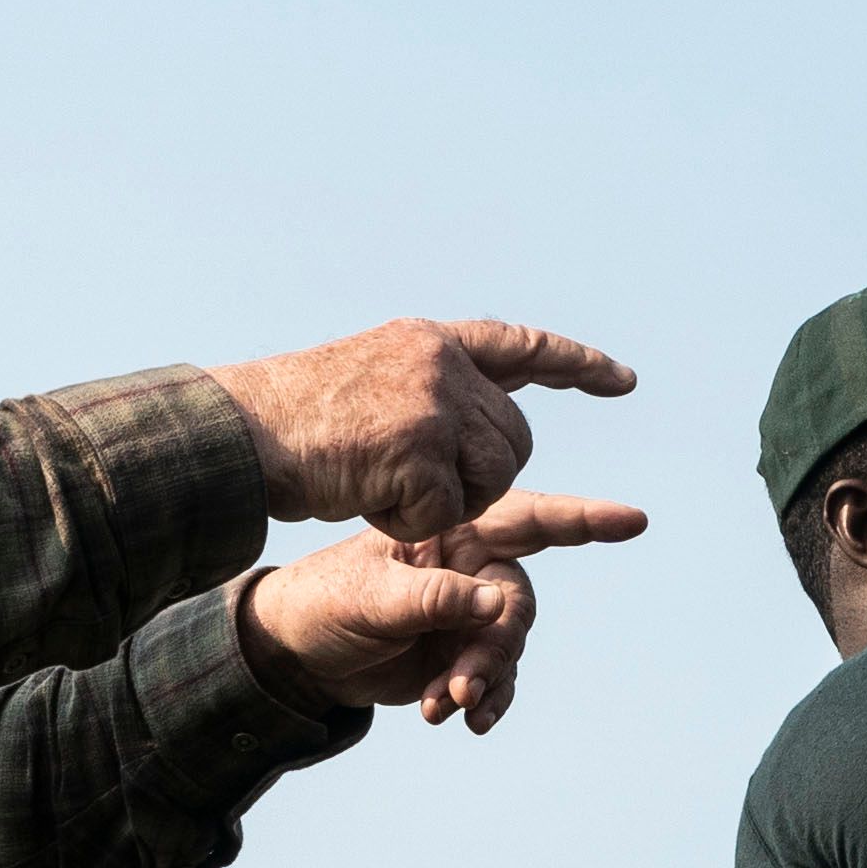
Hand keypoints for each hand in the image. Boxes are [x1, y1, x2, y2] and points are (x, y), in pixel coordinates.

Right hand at [209, 317, 638, 546]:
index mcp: (431, 342)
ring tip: (384, 485)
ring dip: (448, 506)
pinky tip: (370, 502)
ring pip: (494, 479)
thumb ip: (432, 388)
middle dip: (482, 477)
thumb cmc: (294, 422)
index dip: (574, 365)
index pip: (520, 347)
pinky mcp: (421, 453)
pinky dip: (412, 525)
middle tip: (415, 483)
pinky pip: (449, 513)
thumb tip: (491, 415)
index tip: (622, 382)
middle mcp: (442, 364)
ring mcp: (434, 406)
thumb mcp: (373, 379)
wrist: (243, 435)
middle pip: (514, 440)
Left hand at [243, 491, 644, 730]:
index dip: (583, 520)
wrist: (295, 653)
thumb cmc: (325, 602)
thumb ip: (433, 598)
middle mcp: (471, 567)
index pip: (527, 519)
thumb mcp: (371, 597)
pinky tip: (458, 721)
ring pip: (506, 648)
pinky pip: (493, 680)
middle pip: (516, 604)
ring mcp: (468, 613)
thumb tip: (493, 603)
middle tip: (460, 685)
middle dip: (494, 648)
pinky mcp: (460, 654)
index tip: (633, 521)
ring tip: (445, 707)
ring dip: (483, 680)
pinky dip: (483, 701)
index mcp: (454, 529)